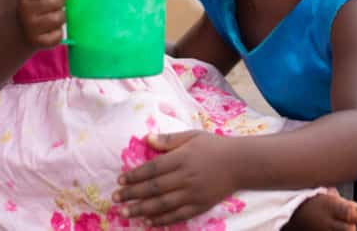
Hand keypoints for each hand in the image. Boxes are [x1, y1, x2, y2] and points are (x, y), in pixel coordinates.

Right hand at [16, 0, 69, 47]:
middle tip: (55, 6)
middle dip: (60, 3)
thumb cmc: (34, 8)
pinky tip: (50, 31)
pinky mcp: (37, 41)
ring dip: (60, 18)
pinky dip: (58, 33)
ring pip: (58, 18)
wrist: (19, 33)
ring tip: (54, 18)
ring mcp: (30, 27)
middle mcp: (25, 10)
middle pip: (56, 1)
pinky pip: (58, 35)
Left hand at [113, 130, 236, 225]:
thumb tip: (146, 138)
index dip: (134, 175)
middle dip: (132, 194)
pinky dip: (162, 219)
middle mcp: (185, 177)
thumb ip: (169, 139)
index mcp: (182, 158)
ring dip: (142, 209)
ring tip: (126, 213)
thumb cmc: (214, 146)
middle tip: (115, 199)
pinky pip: (177, 215)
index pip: (152, 168)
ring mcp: (192, 194)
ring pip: (162, 204)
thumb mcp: (193, 136)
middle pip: (154, 188)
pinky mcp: (200, 206)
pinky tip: (149, 221)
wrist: (240, 163)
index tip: (120, 180)